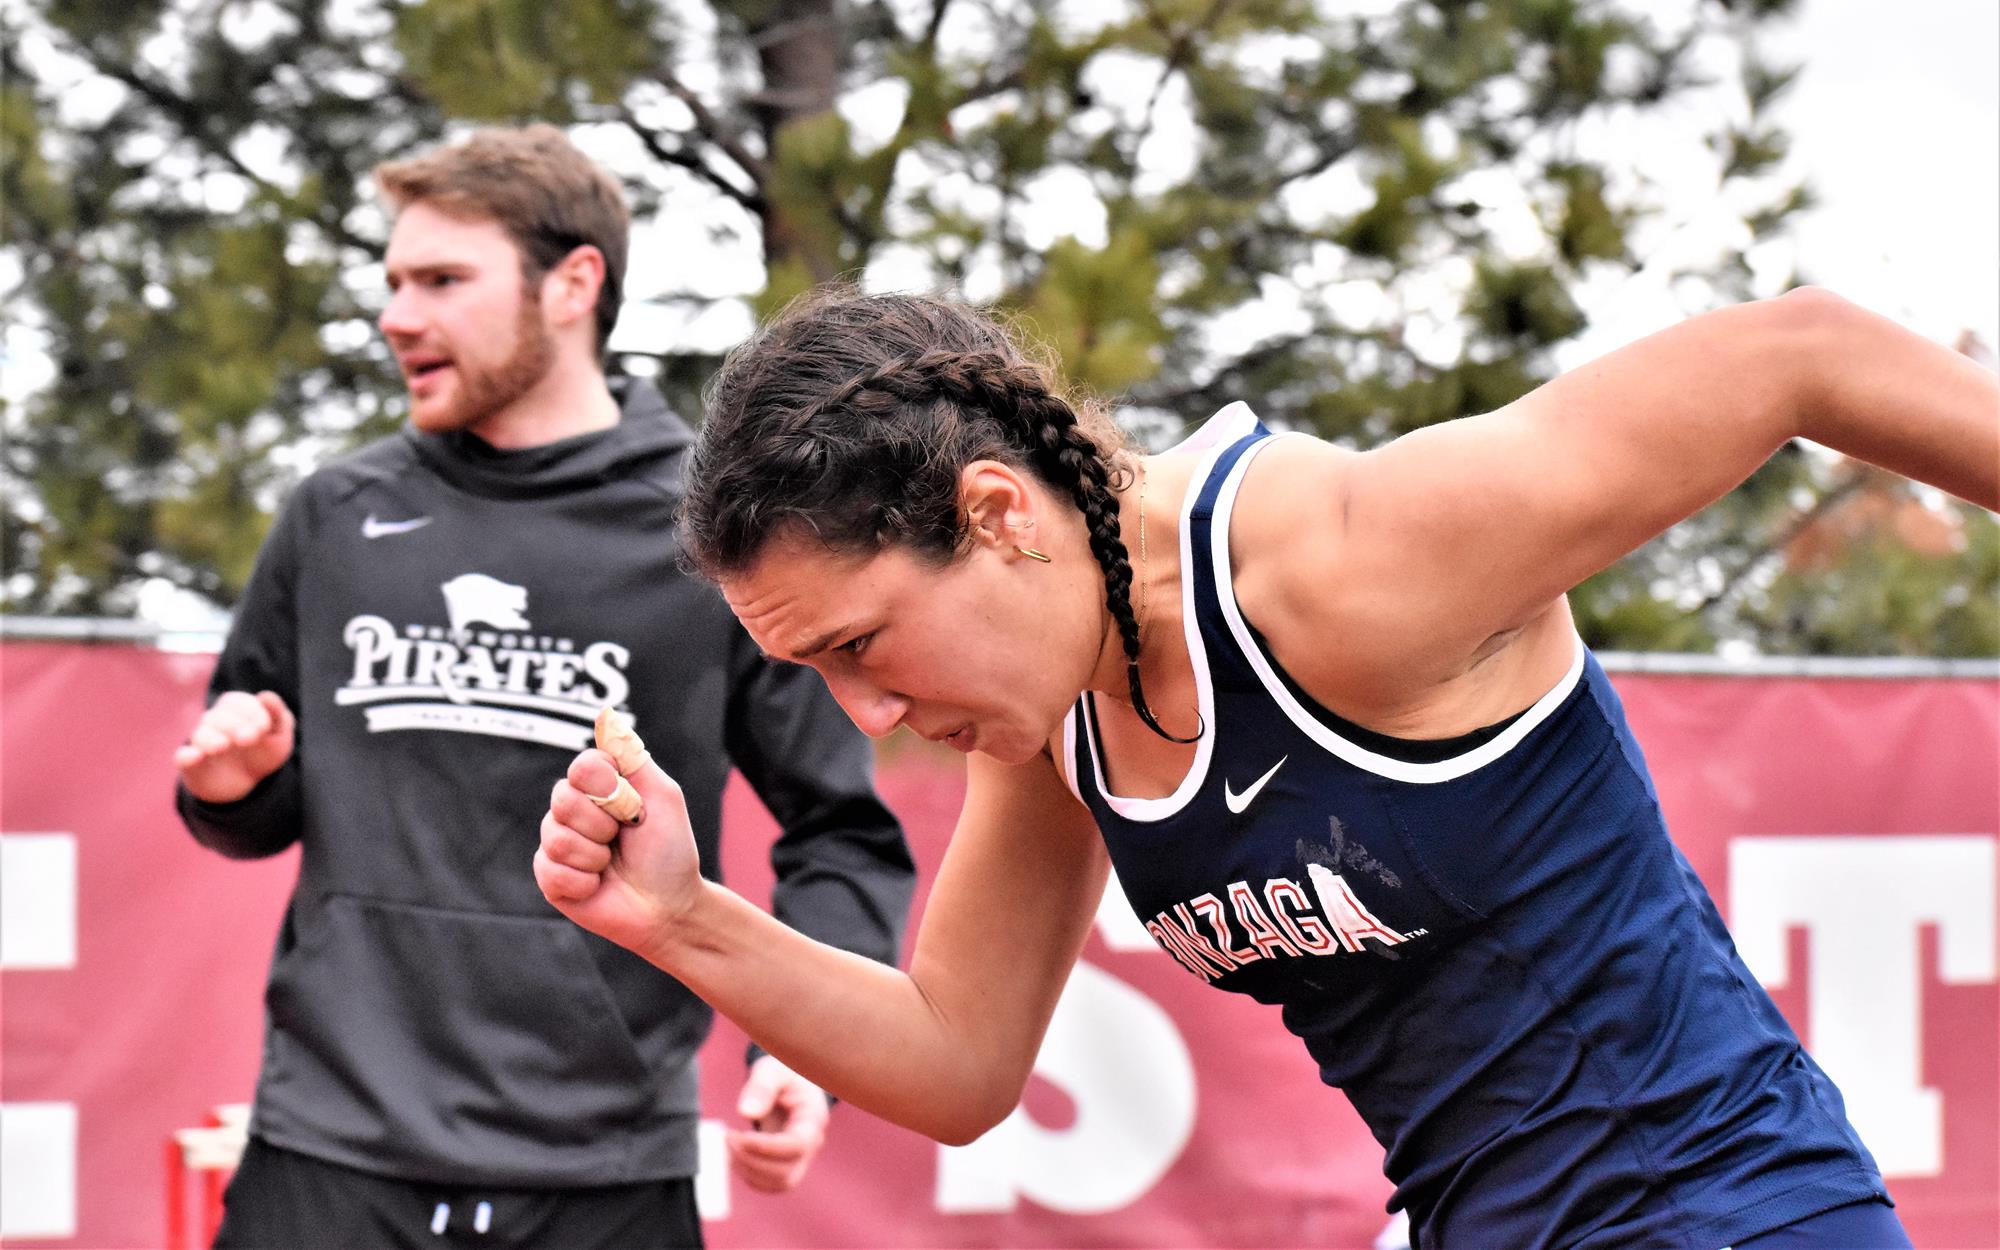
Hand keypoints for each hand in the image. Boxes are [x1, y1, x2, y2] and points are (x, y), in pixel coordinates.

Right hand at [173, 690, 295, 802]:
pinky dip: (186, 757)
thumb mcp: (279, 733)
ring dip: (211, 739)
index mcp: (234, 709)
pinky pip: (182, 757)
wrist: (249, 781)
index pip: (237, 702)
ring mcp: (202, 743)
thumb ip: (277, 714)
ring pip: (200, 735)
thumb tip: (266, 696)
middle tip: (248, 738)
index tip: (265, 728)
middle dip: (234, 726)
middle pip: (217, 717)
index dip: (252, 713)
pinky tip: (194, 756)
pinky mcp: (192, 765)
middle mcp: (213, 723)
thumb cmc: (264, 750)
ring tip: (222, 746)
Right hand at [534, 747, 703, 958]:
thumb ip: (631, 757)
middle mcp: (573, 808)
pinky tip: (597, 885)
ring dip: (596, 855)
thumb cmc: (668, 850)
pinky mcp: (549, 876)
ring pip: (557, 836)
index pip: (582, 766)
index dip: (609, 788)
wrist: (667, 906)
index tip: (635, 808)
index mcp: (598, 785)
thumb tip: (605, 716)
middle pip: (563, 798)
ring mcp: (558, 842)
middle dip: (604, 825)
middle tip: (623, 838)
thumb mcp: (662, 795)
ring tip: (612, 864)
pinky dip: (585, 881)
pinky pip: (552, 870)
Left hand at [726, 1055, 830, 1193]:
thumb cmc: (783, 1073)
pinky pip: (772, 1184)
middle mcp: (812, 1143)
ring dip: (749, 1170)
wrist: (790, 1082)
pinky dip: (750, 1176)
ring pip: (781, 1182)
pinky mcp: (788, 1165)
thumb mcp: (773, 1069)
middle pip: (788, 1170)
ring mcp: (802, 1157)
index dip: (767, 1147)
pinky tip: (734, 1156)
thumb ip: (761, 1087)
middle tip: (728, 1137)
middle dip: (752, 1160)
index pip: (798, 1145)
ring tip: (728, 1145)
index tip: (741, 1136)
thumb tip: (746, 1113)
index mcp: (813, 1118)